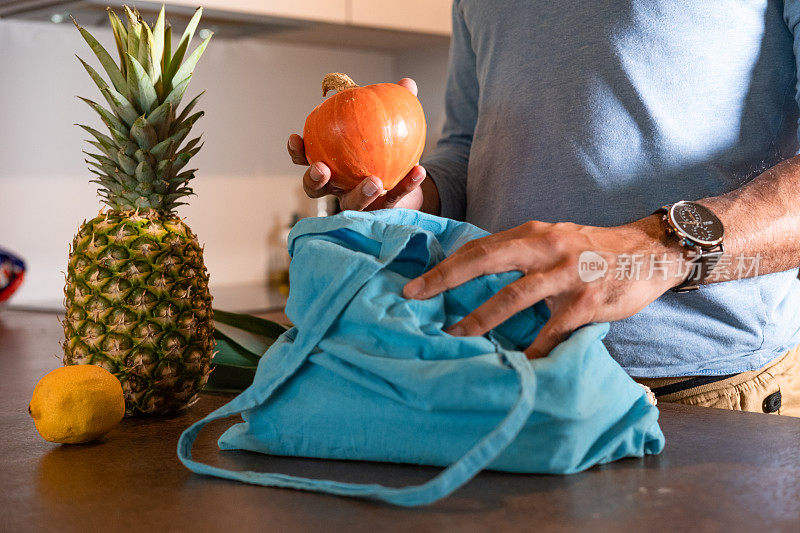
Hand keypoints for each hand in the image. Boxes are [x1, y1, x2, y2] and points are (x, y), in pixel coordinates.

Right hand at [288, 78, 426, 211]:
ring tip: (375, 182)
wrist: (405, 176)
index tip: (296, 137)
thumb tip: (406, 83)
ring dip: (361, 194)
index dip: (297, 151)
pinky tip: (418, 170)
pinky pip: (395, 197)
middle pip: (315, 190)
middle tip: (322, 169)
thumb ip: (393, 104)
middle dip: (313, 180)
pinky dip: (406, 184)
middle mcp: (338, 186)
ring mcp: (359, 201)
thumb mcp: (386, 122)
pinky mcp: (383, 209)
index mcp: (329, 163)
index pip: (305, 158)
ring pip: (353, 205)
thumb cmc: (384, 145)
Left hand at [403, 216, 689, 357]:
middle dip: (446, 279)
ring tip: (455, 338)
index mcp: (533, 234)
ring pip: (514, 296)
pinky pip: (553, 329)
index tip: (416, 282)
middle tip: (415, 296)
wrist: (650, 253)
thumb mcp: (552, 241)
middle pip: (486, 260)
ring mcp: (567, 273)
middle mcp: (546, 248)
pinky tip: (516, 365)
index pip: (479, 247)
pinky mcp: (588, 300)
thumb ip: (518, 253)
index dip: (445, 264)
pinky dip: (533, 349)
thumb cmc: (592, 251)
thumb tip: (473, 271)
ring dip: (480, 319)